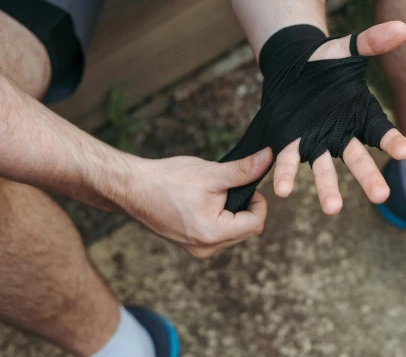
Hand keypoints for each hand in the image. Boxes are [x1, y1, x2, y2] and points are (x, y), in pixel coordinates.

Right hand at [124, 148, 272, 257]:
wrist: (132, 187)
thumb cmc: (169, 180)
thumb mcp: (211, 173)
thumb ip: (243, 170)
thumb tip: (269, 158)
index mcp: (213, 235)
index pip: (256, 223)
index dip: (258, 201)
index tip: (246, 184)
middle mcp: (206, 249)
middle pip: (246, 229)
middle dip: (245, 207)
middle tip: (229, 186)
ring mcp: (196, 249)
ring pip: (233, 232)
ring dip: (232, 212)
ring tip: (214, 193)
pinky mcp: (189, 243)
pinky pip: (217, 233)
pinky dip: (219, 217)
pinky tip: (204, 201)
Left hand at [272, 21, 405, 214]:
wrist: (293, 65)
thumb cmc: (326, 60)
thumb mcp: (347, 48)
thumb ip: (372, 41)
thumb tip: (402, 27)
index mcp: (361, 115)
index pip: (382, 131)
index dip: (394, 141)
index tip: (405, 150)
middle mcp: (342, 134)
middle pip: (358, 159)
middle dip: (368, 178)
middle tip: (381, 196)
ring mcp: (317, 141)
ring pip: (325, 169)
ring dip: (328, 189)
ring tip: (331, 209)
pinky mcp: (292, 143)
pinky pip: (289, 161)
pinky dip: (286, 175)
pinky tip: (282, 190)